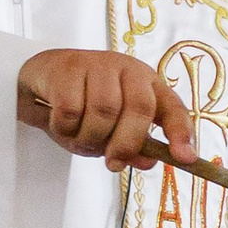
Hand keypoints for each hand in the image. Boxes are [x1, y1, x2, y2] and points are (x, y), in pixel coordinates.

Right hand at [16, 49, 192, 173]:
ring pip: (103, 111)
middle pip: (138, 108)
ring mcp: (97, 64)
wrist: (41, 80)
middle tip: (113, 162)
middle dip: (127, 143)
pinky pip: (71, 110)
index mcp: (147, 83)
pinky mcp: (67, 69)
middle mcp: (127, 69)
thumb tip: (148, 162)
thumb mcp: (111, 131)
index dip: (181, 132)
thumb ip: (132, 147)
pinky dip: (66, 128)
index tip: (185, 159)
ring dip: (90, 138)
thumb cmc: (84, 106)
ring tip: (80, 140)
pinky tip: (61, 125)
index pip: (172, 107)